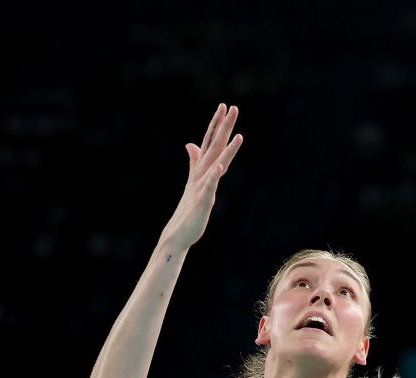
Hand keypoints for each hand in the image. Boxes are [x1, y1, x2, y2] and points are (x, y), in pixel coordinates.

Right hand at [162, 103, 243, 248]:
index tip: (224, 106)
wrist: (178, 233)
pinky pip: (209, 187)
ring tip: (238, 135)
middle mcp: (200, 174)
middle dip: (223, 127)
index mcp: (200, 169)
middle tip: (232, 107)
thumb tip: (190, 143)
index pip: (209, 142)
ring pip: (215, 164)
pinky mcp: (202, 201)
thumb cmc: (188, 209)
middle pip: (213, 146)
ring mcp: (201, 187)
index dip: (216, 124)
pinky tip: (220, 167)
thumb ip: (194, 162)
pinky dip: (214, 176)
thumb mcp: (194, 182)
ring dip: (226, 150)